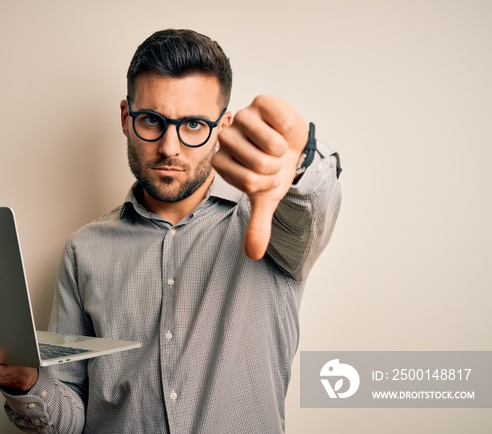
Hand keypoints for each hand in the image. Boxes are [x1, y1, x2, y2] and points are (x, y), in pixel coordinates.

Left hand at [212, 95, 307, 259]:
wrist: (290, 142)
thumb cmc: (273, 169)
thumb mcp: (267, 198)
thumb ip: (258, 225)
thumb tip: (253, 254)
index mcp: (221, 162)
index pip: (248, 182)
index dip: (267, 183)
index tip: (266, 176)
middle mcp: (225, 138)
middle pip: (259, 164)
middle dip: (277, 167)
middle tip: (274, 161)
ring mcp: (241, 118)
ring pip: (270, 143)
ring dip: (284, 149)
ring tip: (278, 145)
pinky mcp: (260, 102)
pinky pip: (279, 120)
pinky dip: (289, 129)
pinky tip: (282, 129)